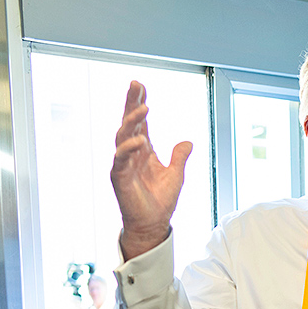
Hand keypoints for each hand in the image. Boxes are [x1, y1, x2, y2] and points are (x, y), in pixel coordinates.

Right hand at [111, 81, 192, 259]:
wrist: (152, 224)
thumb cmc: (160, 201)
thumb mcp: (176, 175)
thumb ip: (179, 157)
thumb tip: (188, 142)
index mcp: (143, 150)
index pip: (140, 122)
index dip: (139, 103)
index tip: (141, 86)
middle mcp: (131, 153)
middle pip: (128, 122)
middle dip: (131, 102)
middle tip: (135, 84)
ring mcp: (123, 163)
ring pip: (123, 135)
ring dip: (132, 120)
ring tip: (144, 107)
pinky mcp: (119, 176)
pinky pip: (121, 158)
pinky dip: (129, 148)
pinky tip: (139, 139)